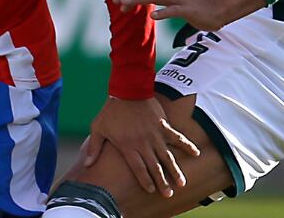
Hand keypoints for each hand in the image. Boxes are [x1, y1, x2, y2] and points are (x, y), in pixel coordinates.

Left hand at [83, 96, 200, 197]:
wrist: (127, 89)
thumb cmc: (111, 110)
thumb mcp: (98, 128)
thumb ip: (94, 147)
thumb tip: (87, 164)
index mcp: (128, 146)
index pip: (138, 169)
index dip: (145, 180)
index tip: (150, 190)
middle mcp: (143, 144)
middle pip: (154, 167)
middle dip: (162, 182)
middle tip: (168, 193)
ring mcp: (155, 135)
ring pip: (167, 157)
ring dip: (175, 170)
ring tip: (182, 183)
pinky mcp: (163, 125)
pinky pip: (177, 137)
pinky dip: (187, 145)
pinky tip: (196, 153)